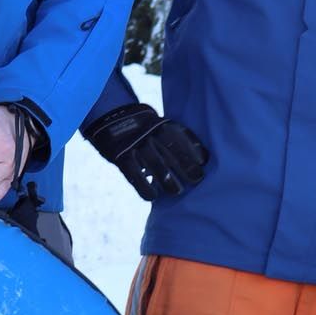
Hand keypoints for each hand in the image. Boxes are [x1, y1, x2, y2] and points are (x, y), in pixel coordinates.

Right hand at [84, 102, 208, 199]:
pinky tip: (153, 196)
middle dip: (187, 167)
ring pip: (155, 165)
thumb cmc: (144, 127)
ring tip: (177, 191)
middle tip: (197, 180)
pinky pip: (135, 175)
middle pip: (172, 152)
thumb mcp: (159, 124)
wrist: (111, 118)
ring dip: (168, 181)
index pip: (182, 136)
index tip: (203, 161)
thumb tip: (198, 159)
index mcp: (162, 124)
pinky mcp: (121, 157)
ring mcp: (135, 145)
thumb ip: (174, 138)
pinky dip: (145, 188)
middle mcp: (150, 134)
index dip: (194, 149)